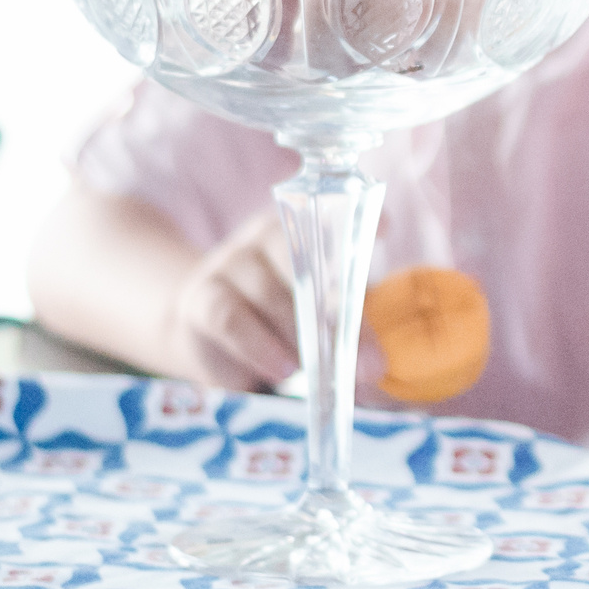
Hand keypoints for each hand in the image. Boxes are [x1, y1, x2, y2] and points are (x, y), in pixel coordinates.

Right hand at [162, 211, 392, 397]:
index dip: (358, 225)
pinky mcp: (201, 297)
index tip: (386, 230)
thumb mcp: (317, 314)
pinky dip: (261, 347)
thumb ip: (347, 325)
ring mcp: (230, 262)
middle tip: (367, 362)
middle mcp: (265, 236)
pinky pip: (232, 319)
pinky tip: (283, 370)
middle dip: (341, 316)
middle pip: (308, 265)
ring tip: (321, 369)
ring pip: (271, 292)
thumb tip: (375, 370)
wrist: (202, 330)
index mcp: (303, 228)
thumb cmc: (278, 320)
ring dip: (300, 335)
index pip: (335, 218)